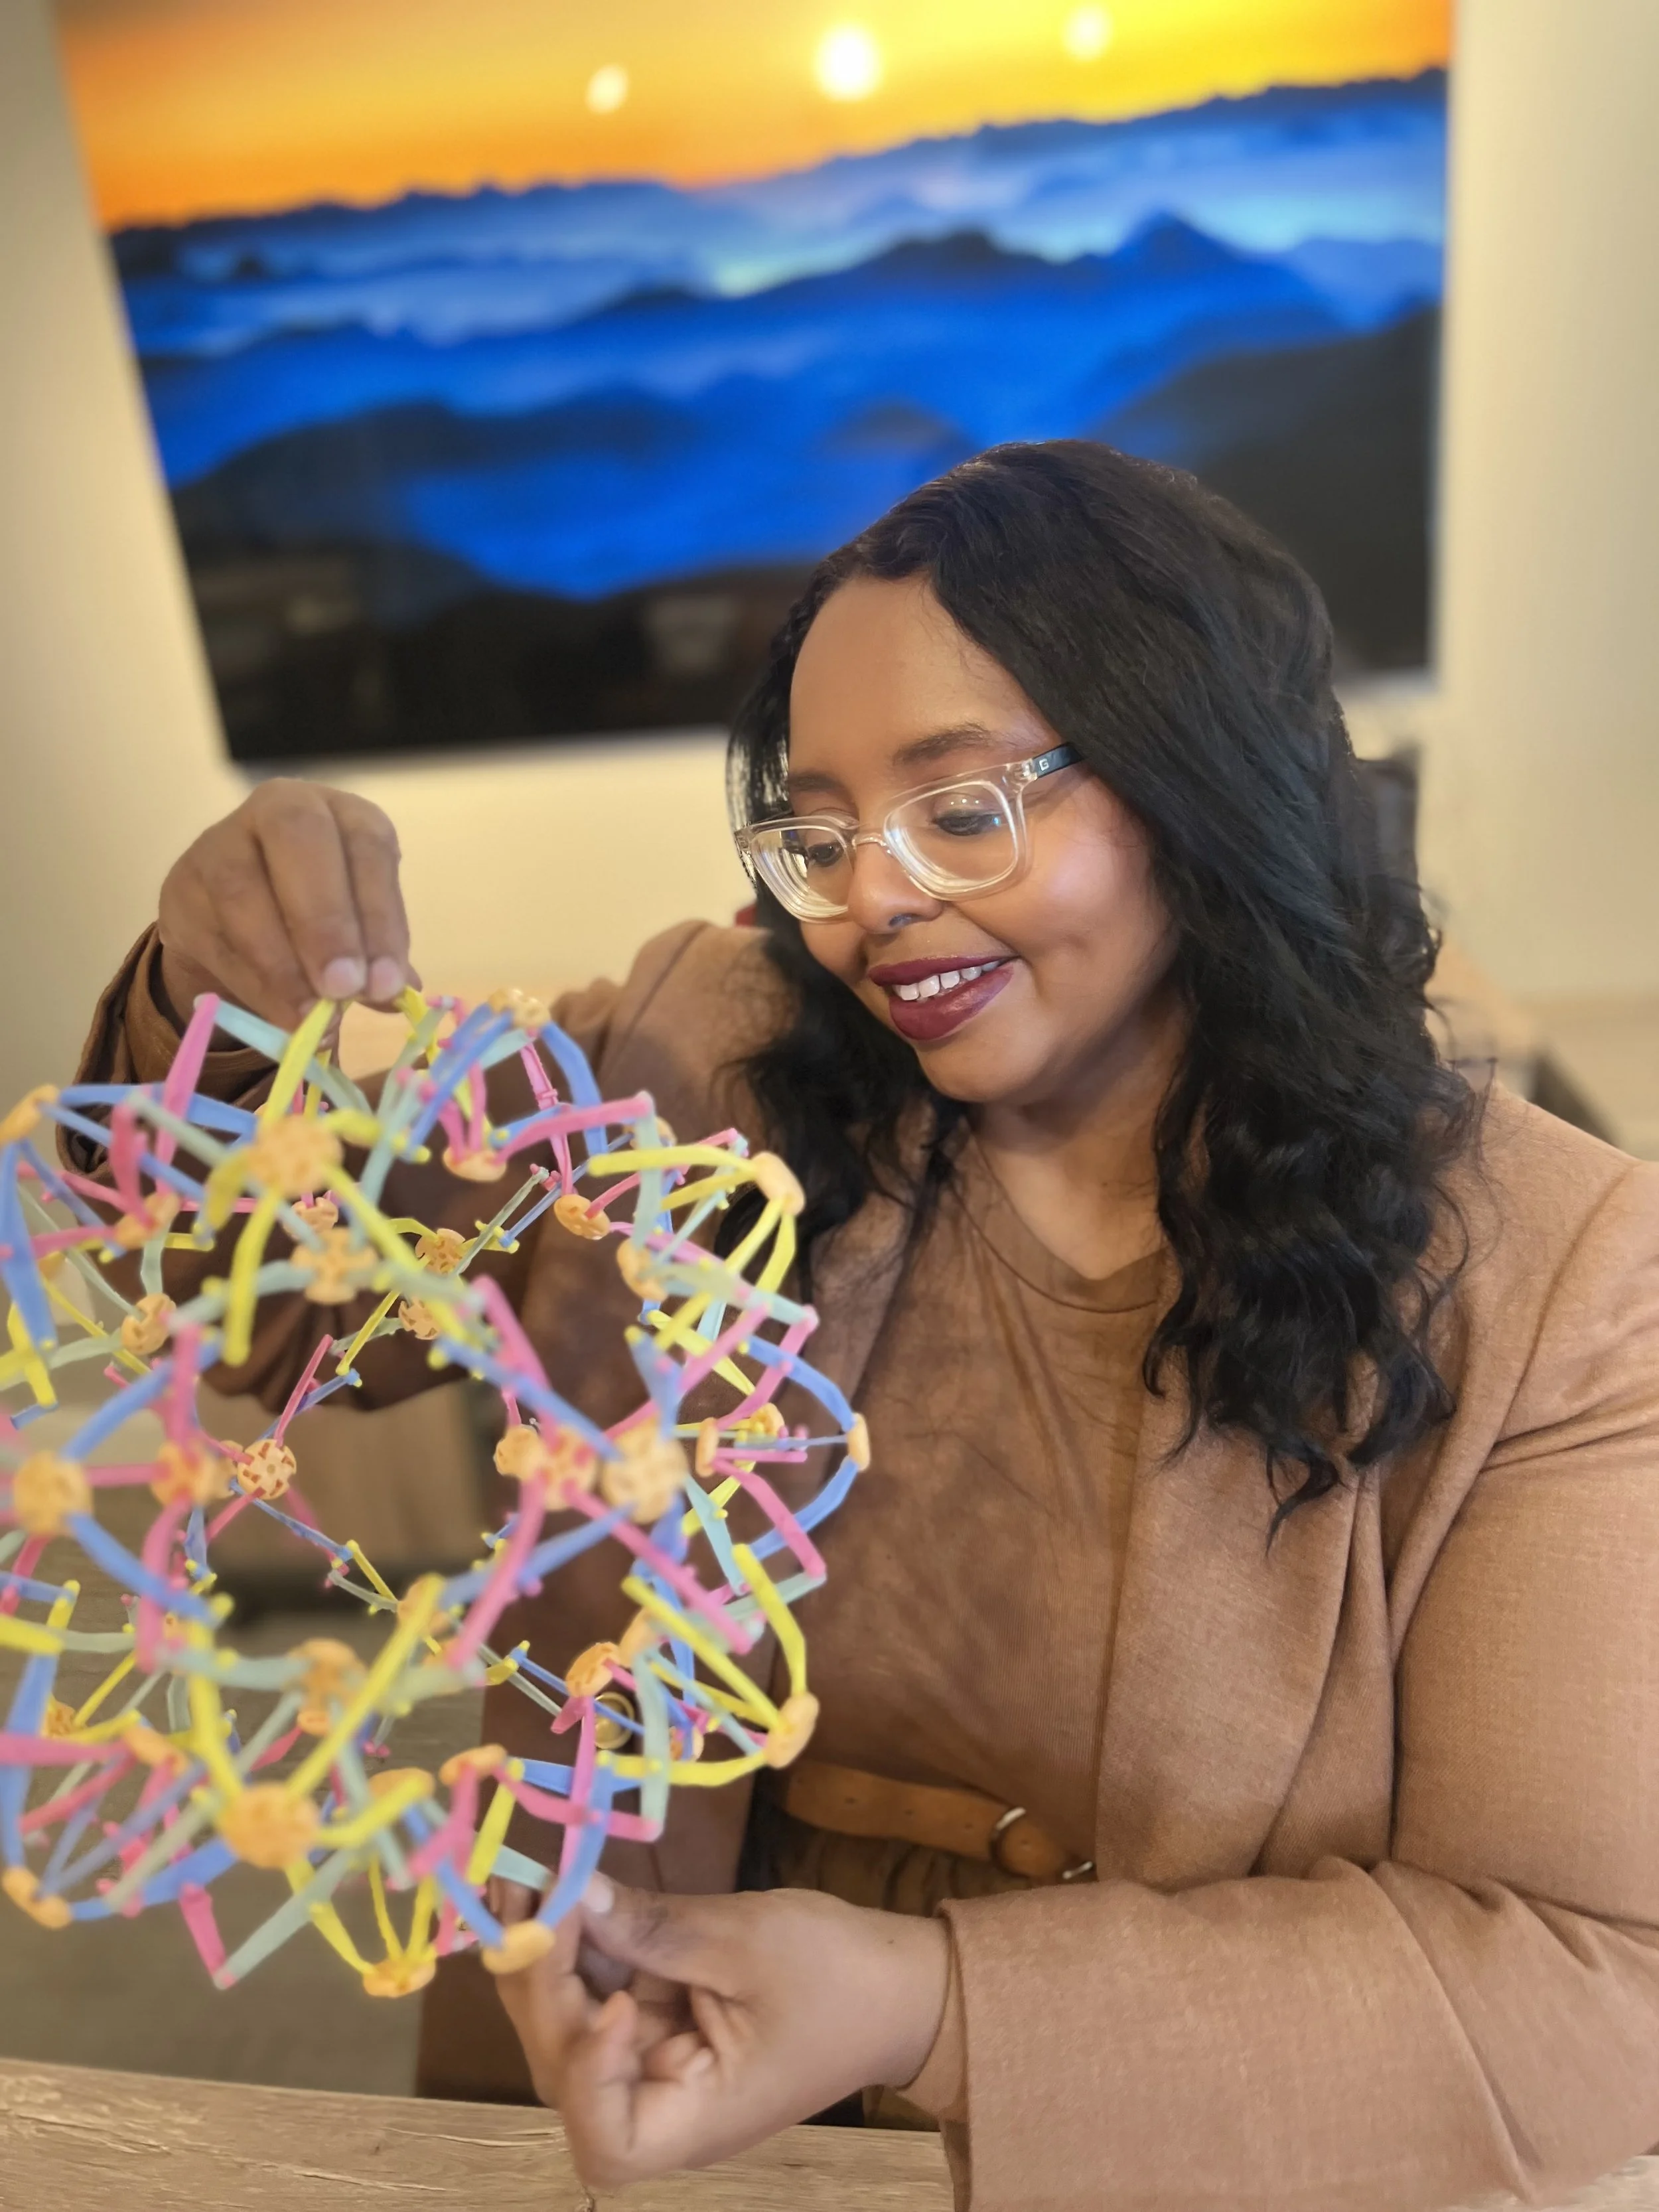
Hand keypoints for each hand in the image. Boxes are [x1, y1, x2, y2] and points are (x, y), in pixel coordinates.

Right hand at [157, 780, 417, 1030]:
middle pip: (300, 841)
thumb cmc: (314, 919)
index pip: (368, 846)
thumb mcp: (358, 930)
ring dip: (281, 961)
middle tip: (344, 988)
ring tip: (311, 1016)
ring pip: (242, 889)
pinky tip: (279, 1013)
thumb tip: (402, 993)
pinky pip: (212, 932)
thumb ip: (378, 957)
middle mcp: (281, 809)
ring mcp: (222, 841)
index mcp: (342, 814)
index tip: (387, 981)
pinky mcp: (182, 884)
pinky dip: (251, 980)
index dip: (380, 914)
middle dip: (325, 921)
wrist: (233, 924)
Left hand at [491, 1875, 950, 2186]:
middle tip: (529, 1893)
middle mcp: (661, 2104)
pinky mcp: (658, 2019)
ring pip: (567, 2026)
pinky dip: (572, 1944)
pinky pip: (598, 1991)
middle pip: (567, 2071)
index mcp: (697, 2120)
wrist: (900, 1983)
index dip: (587, 2076)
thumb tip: (573, 1892)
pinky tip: (554, 1887)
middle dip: (540, 1985)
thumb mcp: (750, 1944)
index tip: (612, 2000)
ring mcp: (654, 2061)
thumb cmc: (841, 1976)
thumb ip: (657, 1929)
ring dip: (540, 1957)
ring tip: (520, 1879)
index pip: (607, 2141)